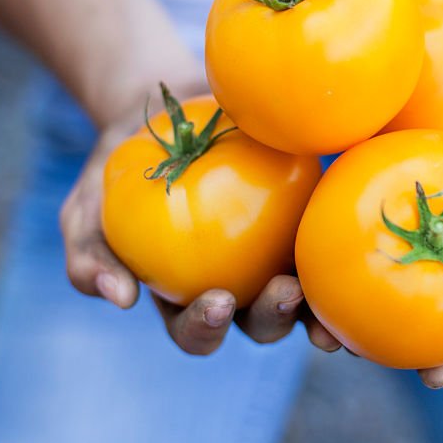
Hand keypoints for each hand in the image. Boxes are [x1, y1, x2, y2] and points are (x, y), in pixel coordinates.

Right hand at [58, 80, 339, 354]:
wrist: (160, 111)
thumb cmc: (117, 171)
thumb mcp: (87, 207)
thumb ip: (90, 253)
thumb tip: (118, 299)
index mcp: (185, 297)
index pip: (196, 330)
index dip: (207, 329)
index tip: (216, 300)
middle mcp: (236, 285)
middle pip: (259, 322)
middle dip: (273, 317)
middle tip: (284, 291)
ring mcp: (273, 253)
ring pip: (303, 295)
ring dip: (318, 303)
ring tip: (327, 286)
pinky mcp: (303, 214)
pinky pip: (325, 237)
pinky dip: (339, 244)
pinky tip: (355, 229)